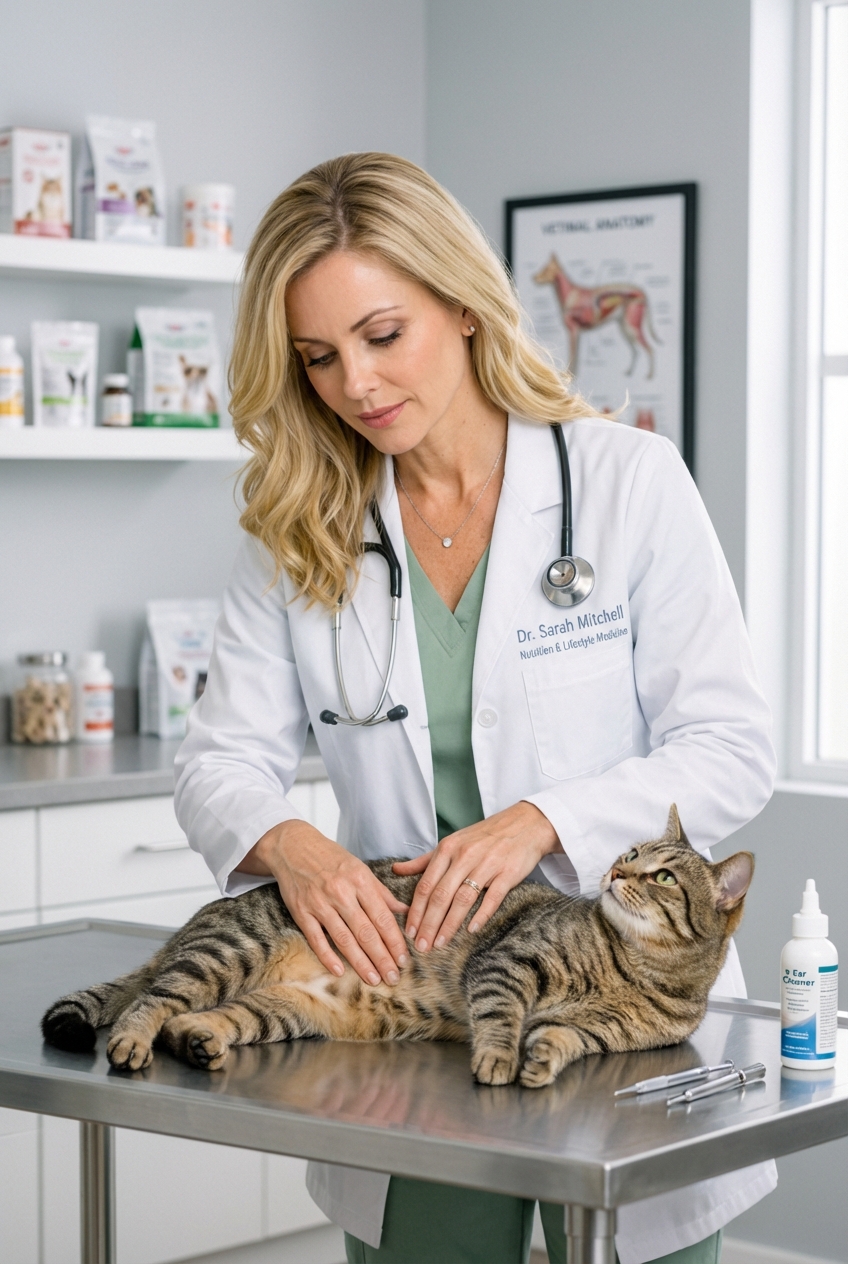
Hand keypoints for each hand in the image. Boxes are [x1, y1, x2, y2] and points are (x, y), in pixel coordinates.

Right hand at [240, 821, 409, 986]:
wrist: (293, 846)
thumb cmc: (331, 858)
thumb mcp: (360, 868)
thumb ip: (382, 893)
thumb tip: (405, 911)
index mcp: (360, 880)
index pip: (382, 916)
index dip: (394, 941)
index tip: (404, 959)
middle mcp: (341, 892)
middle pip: (366, 931)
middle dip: (382, 958)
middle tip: (394, 977)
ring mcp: (320, 903)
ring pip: (344, 939)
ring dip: (361, 962)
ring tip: (374, 979)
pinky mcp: (301, 912)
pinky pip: (316, 939)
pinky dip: (328, 956)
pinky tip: (340, 971)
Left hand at [392, 801, 560, 951]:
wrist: (525, 824)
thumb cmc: (485, 836)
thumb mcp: (453, 842)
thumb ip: (425, 860)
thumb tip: (396, 870)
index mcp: (448, 849)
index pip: (425, 885)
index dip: (415, 911)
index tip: (408, 931)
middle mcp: (464, 856)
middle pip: (440, 895)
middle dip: (428, 923)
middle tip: (421, 946)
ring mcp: (487, 864)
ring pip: (462, 899)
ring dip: (449, 924)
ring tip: (439, 943)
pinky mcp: (507, 873)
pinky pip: (492, 898)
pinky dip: (481, 915)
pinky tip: (471, 930)